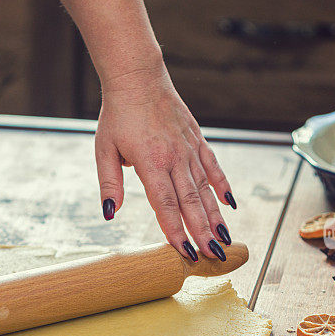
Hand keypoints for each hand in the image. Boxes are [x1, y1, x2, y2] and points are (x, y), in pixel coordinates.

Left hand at [95, 66, 235, 260]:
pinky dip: (223, 186)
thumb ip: (110, 184)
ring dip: (215, 217)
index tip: (186, 253)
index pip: (165, 205)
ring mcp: (189, 149)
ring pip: (205, 189)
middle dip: (202, 232)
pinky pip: (213, 167)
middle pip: (191, 202)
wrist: (138, 78)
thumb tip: (110, 214)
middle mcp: (174, 158)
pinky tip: (230, 205)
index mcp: (151, 162)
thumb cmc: (117, 116)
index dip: (176, 231)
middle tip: (214, 256)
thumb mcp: (104, 150)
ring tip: (225, 239)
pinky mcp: (197, 140)